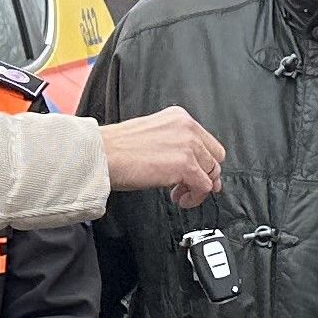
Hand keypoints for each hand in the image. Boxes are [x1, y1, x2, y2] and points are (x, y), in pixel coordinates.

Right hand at [101, 107, 225, 206]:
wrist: (103, 154)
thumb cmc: (117, 148)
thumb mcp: (152, 134)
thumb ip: (174, 143)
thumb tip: (189, 165)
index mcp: (179, 117)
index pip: (207, 142)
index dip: (204, 162)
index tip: (196, 174)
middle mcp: (187, 128)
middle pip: (215, 157)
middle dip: (205, 175)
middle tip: (188, 186)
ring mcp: (188, 146)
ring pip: (211, 173)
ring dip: (197, 188)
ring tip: (178, 194)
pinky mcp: (186, 165)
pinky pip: (204, 187)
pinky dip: (195, 198)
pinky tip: (178, 199)